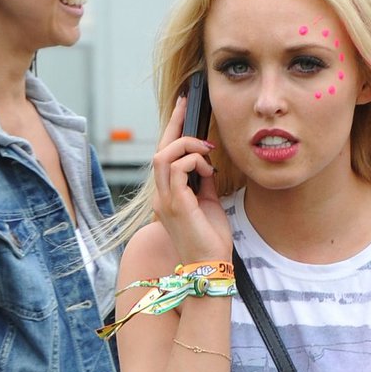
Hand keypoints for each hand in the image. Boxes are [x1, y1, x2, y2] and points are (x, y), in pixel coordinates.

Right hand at [151, 95, 230, 261]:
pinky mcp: (175, 204)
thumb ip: (204, 182)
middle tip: (186, 105)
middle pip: (159, 150)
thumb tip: (207, 162)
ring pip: (163, 155)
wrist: (210, 266)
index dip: (171, 131)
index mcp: (166, 196)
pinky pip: (178, 168)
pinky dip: (195, 161)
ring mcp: (164, 200)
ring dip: (187, 146)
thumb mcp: (208, 203)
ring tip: (207, 152)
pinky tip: (210, 170)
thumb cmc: (210, 240)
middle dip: (173, 123)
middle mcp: (160, 197)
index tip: (181, 109)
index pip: (164, 158)